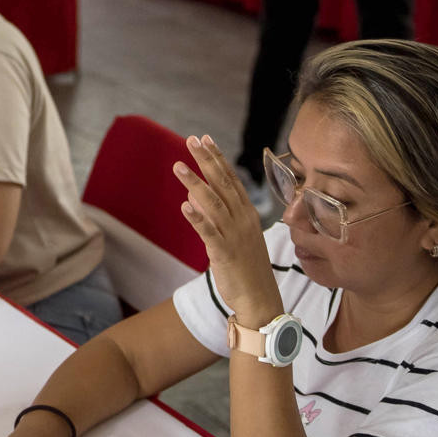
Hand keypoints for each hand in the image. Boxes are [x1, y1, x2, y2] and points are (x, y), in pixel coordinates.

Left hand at [174, 134, 281, 328]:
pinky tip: (184, 206)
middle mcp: (242, 220)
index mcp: (247, 214)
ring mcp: (234, 235)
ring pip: (213, 203)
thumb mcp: (234, 236)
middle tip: (191, 140)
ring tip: (178, 165)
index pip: (231, 179)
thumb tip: (193, 196)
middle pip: (223, 184)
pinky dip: (197, 218)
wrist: (259, 298)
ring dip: (195, 183)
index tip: (205, 138)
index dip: (217, 158)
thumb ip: (217, 215)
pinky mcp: (224, 253)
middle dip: (206, 160)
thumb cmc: (246, 266)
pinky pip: (209, 233)